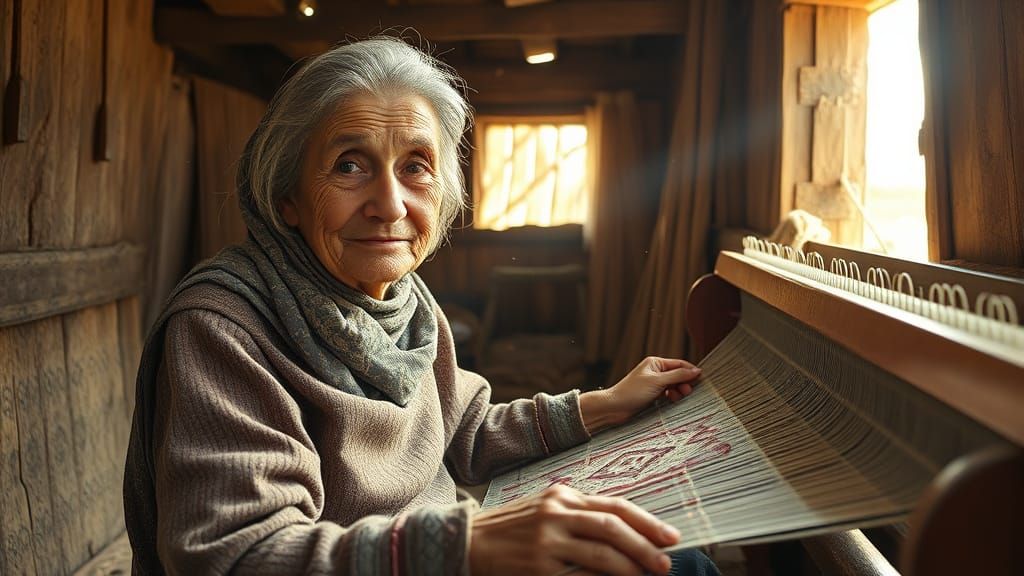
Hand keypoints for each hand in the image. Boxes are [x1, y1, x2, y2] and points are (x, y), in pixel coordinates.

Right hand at [468, 484, 679, 575]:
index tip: (670, 537)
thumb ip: (580, 517)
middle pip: (612, 526)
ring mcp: (547, 539)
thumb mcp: (545, 511)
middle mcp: (557, 512)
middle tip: (665, 562)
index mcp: (562, 495)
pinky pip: (580, 575)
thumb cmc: (512, 530)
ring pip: (601, 552)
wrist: (467, 541)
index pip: (614, 505)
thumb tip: (625, 535)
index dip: (646, 521)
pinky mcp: (539, 565)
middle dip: (645, 545)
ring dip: (630, 567)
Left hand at [580, 357, 700, 431]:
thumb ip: (678, 375)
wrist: (614, 407)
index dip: (690, 371)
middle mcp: (655, 371)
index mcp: (655, 363)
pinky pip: (668, 394)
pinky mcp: (652, 395)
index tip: (701, 380)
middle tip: (686, 392)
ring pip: (674, 386)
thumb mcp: (657, 381)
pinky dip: (672, 397)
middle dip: (684, 383)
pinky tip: (671, 401)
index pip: (679, 364)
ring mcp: (653, 384)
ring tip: (677, 398)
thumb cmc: (632, 392)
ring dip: (678, 391)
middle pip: (678, 375)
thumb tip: (696, 371)